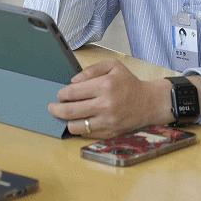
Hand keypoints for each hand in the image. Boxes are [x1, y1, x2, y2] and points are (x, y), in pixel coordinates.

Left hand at [47, 59, 171, 137]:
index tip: (60, 94)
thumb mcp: (113, 66)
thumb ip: (91, 70)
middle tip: (52, 108)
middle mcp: (105, 105)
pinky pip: (87, 134)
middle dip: (56, 109)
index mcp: (105, 86)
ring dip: (66, 121)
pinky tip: (78, 122)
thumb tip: (73, 81)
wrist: (148, 103)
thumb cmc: (129, 83)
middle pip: (70, 111)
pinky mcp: (110, 133)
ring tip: (64, 116)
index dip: (62, 94)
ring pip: (76, 126)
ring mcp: (107, 121)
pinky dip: (79, 129)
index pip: (73, 92)